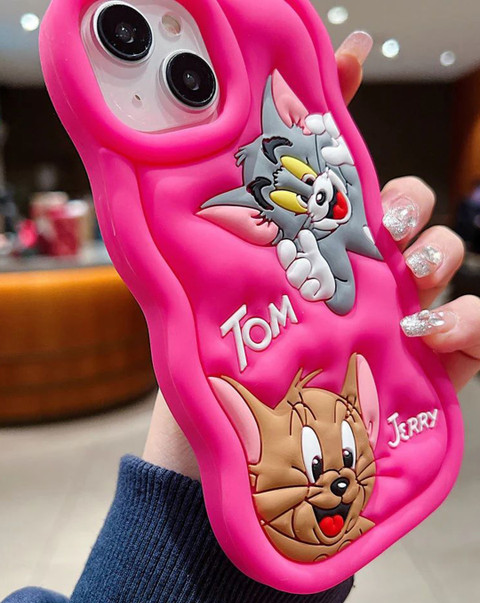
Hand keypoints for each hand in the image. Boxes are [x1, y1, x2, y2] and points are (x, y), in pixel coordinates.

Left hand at [143, 32, 478, 478]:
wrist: (236, 437)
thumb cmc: (230, 348)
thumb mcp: (227, 267)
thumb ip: (258, 181)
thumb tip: (301, 77)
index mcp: (315, 244)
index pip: (356, 178)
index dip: (363, 136)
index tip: (351, 83)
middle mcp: (361, 271)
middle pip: (410, 212)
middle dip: (405, 203)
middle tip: (380, 221)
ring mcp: (398, 314)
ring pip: (446, 259)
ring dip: (437, 255)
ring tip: (407, 276)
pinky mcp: (429, 361)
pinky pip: (477, 327)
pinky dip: (471, 320)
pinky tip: (436, 328)